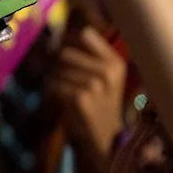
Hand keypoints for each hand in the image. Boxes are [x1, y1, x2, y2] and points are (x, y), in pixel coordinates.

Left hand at [52, 26, 127, 172]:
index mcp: (117, 63)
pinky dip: (55, 93)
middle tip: (68, 80)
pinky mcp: (81, 98)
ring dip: (57, 81)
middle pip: (66, 53)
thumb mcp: (107, 78)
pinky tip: (66, 102)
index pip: (86, 35)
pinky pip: (55, 85)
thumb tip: (73, 34)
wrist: (108, 138)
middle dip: (60, 66)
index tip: (71, 51)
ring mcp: (95, 85)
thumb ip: (94, 53)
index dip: (72, 41)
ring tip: (69, 94)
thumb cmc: (104, 104)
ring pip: (59, 71)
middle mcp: (109, 72)